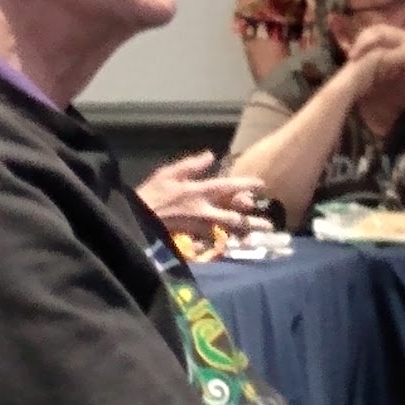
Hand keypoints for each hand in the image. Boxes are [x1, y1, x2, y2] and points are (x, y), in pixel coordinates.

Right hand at [135, 151, 273, 236]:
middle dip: (252, 222)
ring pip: (226, 233)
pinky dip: (224, 246)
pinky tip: (234, 249)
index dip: (246, 184)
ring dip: (243, 235)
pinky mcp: (192, 242)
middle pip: (233, 217)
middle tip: (269, 225)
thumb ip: (191, 165)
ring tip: (257, 239)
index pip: (228, 187)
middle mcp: (203, 212)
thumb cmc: (150, 195)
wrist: (135, 221)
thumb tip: (211, 155)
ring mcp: (199, 229)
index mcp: (198, 192)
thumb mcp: (168, 173)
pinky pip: (213, 245)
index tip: (262, 185)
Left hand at [345, 24, 404, 96]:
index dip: (363, 38)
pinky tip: (370, 68)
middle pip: (377, 30)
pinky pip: (389, 54)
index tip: (352, 50)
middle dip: (362, 41)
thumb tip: (369, 59)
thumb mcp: (400, 63)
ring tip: (356, 59)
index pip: (378, 29)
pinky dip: (378, 60)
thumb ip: (388, 56)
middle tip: (351, 54)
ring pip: (381, 38)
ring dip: (366, 48)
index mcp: (402, 36)